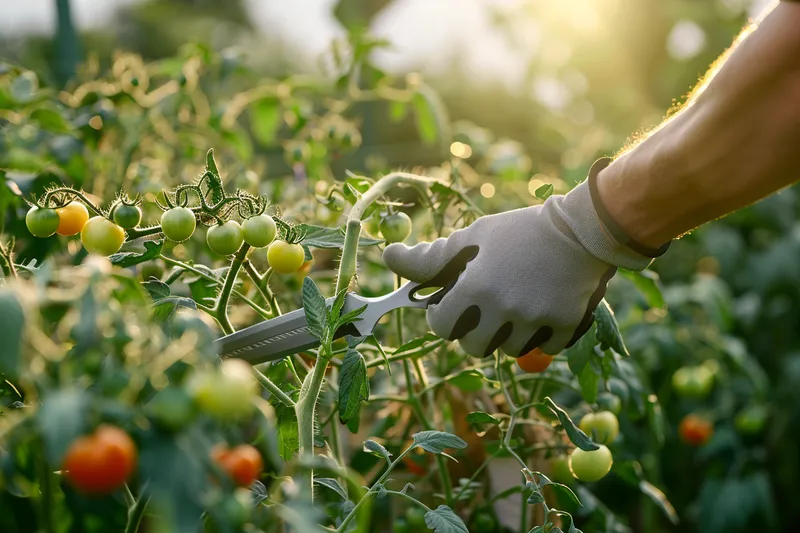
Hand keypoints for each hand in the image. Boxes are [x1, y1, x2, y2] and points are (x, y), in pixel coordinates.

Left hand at [383, 160, 659, 356]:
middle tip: (485, 308)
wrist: (582, 229)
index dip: (442, 317)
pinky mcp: (564, 326)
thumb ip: (430, 258)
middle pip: (473, 347)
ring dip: (506, 334)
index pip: (441, 327)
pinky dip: (538, 336)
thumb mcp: (473, 238)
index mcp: (476, 287)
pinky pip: (541, 349)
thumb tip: (389, 258)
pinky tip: (541, 308)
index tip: (451, 306)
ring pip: (507, 350)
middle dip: (473, 331)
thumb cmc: (519, 231)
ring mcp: (536, 320)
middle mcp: (504, 309)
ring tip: (517, 303)